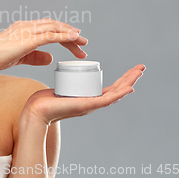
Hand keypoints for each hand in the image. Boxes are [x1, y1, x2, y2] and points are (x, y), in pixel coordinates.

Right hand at [0, 18, 87, 75]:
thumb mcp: (20, 58)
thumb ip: (36, 57)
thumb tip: (51, 58)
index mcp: (22, 28)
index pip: (47, 27)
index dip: (62, 32)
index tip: (74, 41)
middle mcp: (26, 25)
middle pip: (54, 26)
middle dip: (70, 34)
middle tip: (83, 44)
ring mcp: (26, 30)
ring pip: (55, 28)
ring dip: (71, 35)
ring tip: (83, 44)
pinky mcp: (28, 39)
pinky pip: (51, 36)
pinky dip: (65, 37)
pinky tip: (74, 41)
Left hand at [22, 64, 145, 124]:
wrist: (36, 111)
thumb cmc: (45, 101)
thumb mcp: (62, 88)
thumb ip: (67, 84)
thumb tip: (67, 75)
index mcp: (89, 98)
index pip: (110, 87)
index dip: (122, 78)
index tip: (133, 69)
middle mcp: (93, 102)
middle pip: (116, 89)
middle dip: (130, 78)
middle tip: (142, 67)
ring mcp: (91, 105)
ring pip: (115, 93)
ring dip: (129, 83)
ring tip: (139, 72)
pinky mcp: (86, 105)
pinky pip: (106, 100)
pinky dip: (118, 94)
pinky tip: (129, 88)